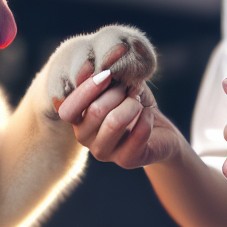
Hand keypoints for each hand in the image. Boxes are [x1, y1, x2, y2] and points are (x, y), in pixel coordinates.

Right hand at [55, 70, 181, 169]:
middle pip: (95, 111)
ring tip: (138, 102)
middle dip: (118, 92)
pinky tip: (149, 116)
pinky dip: (147, 117)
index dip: (88, 88)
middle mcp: (84, 138)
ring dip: (133, 105)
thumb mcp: (119, 84)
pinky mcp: (126, 161)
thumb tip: (96, 65)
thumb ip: (105, 75)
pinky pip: (138, 133)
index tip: (108, 74)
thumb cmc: (133, 102)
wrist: (159, 130)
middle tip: (130, 89)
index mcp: (76, 118)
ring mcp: (103, 152)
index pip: (67, 109)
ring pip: (115, 122)